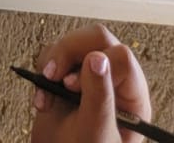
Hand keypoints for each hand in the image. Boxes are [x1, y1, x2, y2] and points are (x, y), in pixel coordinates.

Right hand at [32, 26, 151, 142]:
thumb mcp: (95, 134)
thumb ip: (99, 97)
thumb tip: (97, 58)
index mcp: (131, 95)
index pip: (120, 58)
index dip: (95, 64)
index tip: (71, 85)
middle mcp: (114, 81)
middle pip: (96, 39)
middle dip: (68, 53)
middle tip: (52, 76)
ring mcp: (89, 78)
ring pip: (73, 43)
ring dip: (52, 64)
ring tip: (45, 94)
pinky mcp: (67, 79)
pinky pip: (54, 56)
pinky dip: (41, 72)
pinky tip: (42, 101)